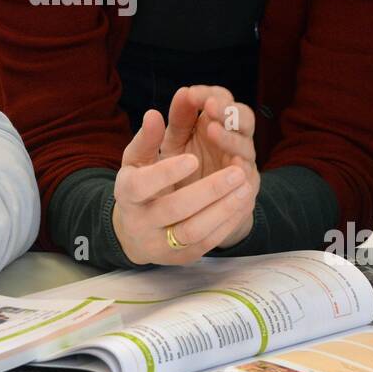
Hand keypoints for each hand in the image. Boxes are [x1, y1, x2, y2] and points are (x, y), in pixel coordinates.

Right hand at [112, 107, 254, 265]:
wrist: (135, 234)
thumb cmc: (140, 187)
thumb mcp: (137, 161)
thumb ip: (148, 138)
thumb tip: (154, 114)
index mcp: (127, 194)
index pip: (142, 186)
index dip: (166, 173)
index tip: (192, 157)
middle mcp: (141, 222)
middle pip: (174, 210)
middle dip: (208, 191)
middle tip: (236, 171)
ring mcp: (161, 244)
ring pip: (194, 231)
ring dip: (223, 209)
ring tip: (245, 187)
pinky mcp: (182, 257)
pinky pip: (208, 242)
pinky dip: (228, 222)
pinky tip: (243, 202)